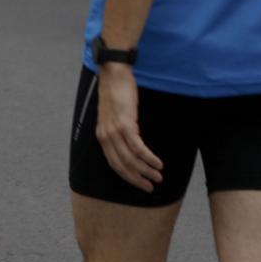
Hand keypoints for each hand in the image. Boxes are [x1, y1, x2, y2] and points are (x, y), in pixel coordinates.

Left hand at [93, 64, 163, 193]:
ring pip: (131, 159)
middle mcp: (106, 137)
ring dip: (146, 171)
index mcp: (102, 137)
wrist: (114, 74)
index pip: (114, 164)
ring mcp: (115, 131)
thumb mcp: (114, 116)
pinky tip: (158, 164)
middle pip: (122, 166)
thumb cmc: (116, 93)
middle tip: (151, 187)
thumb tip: (130, 144)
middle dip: (137, 179)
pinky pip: (138, 147)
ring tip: (158, 177)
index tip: (140, 184)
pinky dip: (149, 158)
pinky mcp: (125, 124)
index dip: (128, 176)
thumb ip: (118, 131)